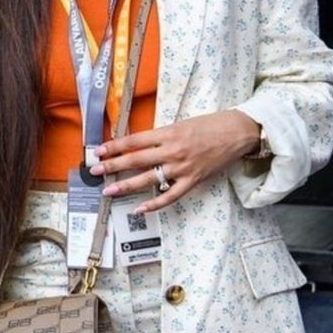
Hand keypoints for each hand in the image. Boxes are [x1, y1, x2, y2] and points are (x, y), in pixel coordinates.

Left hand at [90, 110, 259, 212]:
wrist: (237, 133)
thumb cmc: (209, 125)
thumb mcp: (179, 124)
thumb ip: (160, 136)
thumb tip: (137, 144)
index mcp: (167, 133)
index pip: (134, 140)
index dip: (114, 146)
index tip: (99, 150)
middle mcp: (172, 151)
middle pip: (136, 159)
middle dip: (113, 165)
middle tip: (95, 170)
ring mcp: (182, 168)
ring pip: (148, 179)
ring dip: (126, 186)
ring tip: (109, 191)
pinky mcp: (193, 180)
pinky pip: (170, 196)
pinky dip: (155, 204)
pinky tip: (140, 209)